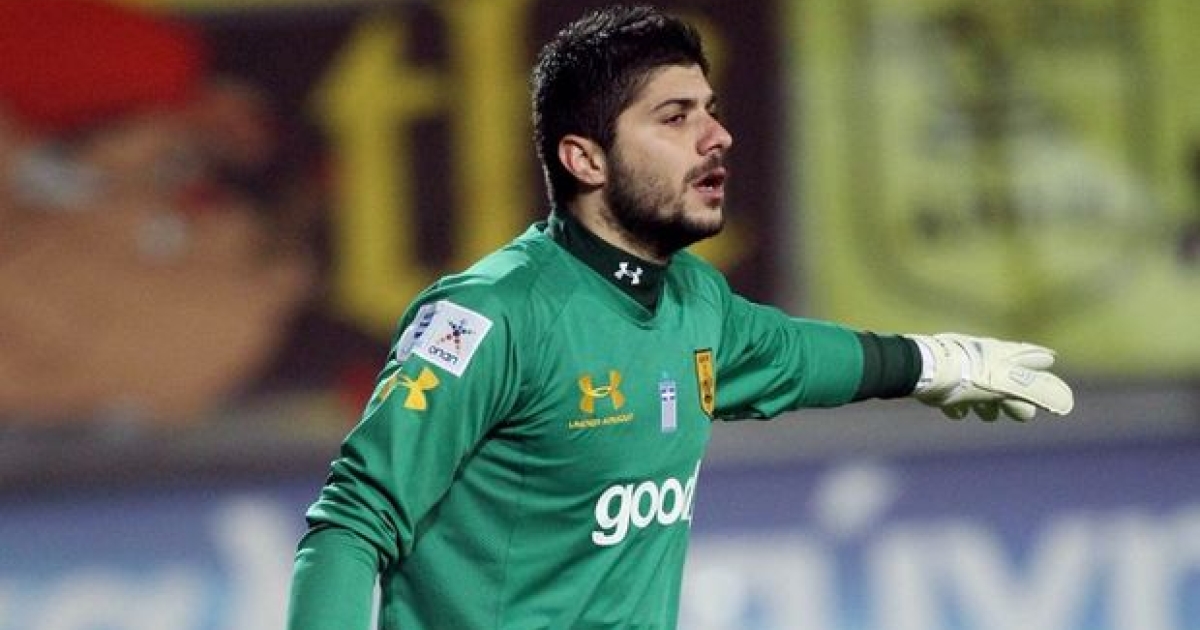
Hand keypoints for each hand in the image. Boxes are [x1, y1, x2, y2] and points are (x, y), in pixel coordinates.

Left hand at [906, 333, 1073, 421]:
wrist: (922, 371)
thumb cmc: (966, 376)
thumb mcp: (1004, 385)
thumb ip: (1035, 392)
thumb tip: (1066, 402)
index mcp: (1000, 356)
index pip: (1027, 356)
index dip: (1038, 359)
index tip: (1049, 358)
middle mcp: (980, 357)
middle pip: (1002, 374)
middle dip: (1012, 390)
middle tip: (1020, 408)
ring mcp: (957, 366)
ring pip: (977, 384)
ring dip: (985, 401)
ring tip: (986, 415)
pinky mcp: (936, 378)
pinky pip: (950, 393)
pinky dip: (957, 404)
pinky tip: (956, 414)